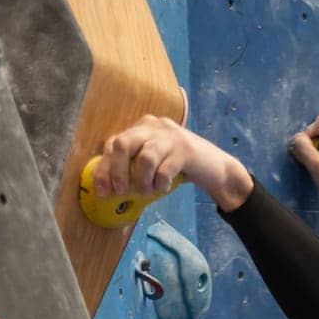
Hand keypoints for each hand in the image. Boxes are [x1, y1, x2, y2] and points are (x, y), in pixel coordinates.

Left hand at [95, 116, 251, 210]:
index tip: (103, 191)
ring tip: (147, 191)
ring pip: (145, 158)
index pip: (114, 143)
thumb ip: (133, 168)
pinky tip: (163, 188)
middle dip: (118, 172)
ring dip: (142, 181)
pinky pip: (165, 169)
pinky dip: (160, 184)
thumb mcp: (152, 164)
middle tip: (121, 191)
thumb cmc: (178, 168)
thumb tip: (109, 188)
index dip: (105, 168)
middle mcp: (153, 126)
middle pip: (124, 144)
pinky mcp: (186, 149)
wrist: (215, 168)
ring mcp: (170, 136)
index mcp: (141, 128)